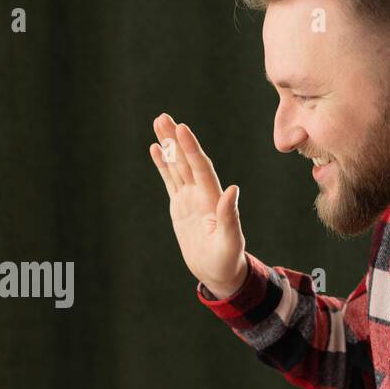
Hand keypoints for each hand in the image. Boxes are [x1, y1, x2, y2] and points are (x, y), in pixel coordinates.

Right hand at [150, 113, 247, 297]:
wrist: (218, 272)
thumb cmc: (227, 260)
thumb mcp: (230, 242)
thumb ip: (230, 216)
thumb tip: (233, 189)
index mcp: (213, 199)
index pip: (201, 168)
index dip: (191, 148)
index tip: (182, 129)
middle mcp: (202, 193)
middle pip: (187, 160)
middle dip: (176, 139)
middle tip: (163, 117)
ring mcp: (191, 198)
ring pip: (177, 166)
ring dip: (169, 145)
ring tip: (158, 123)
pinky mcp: (181, 206)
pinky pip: (170, 181)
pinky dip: (164, 165)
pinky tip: (156, 149)